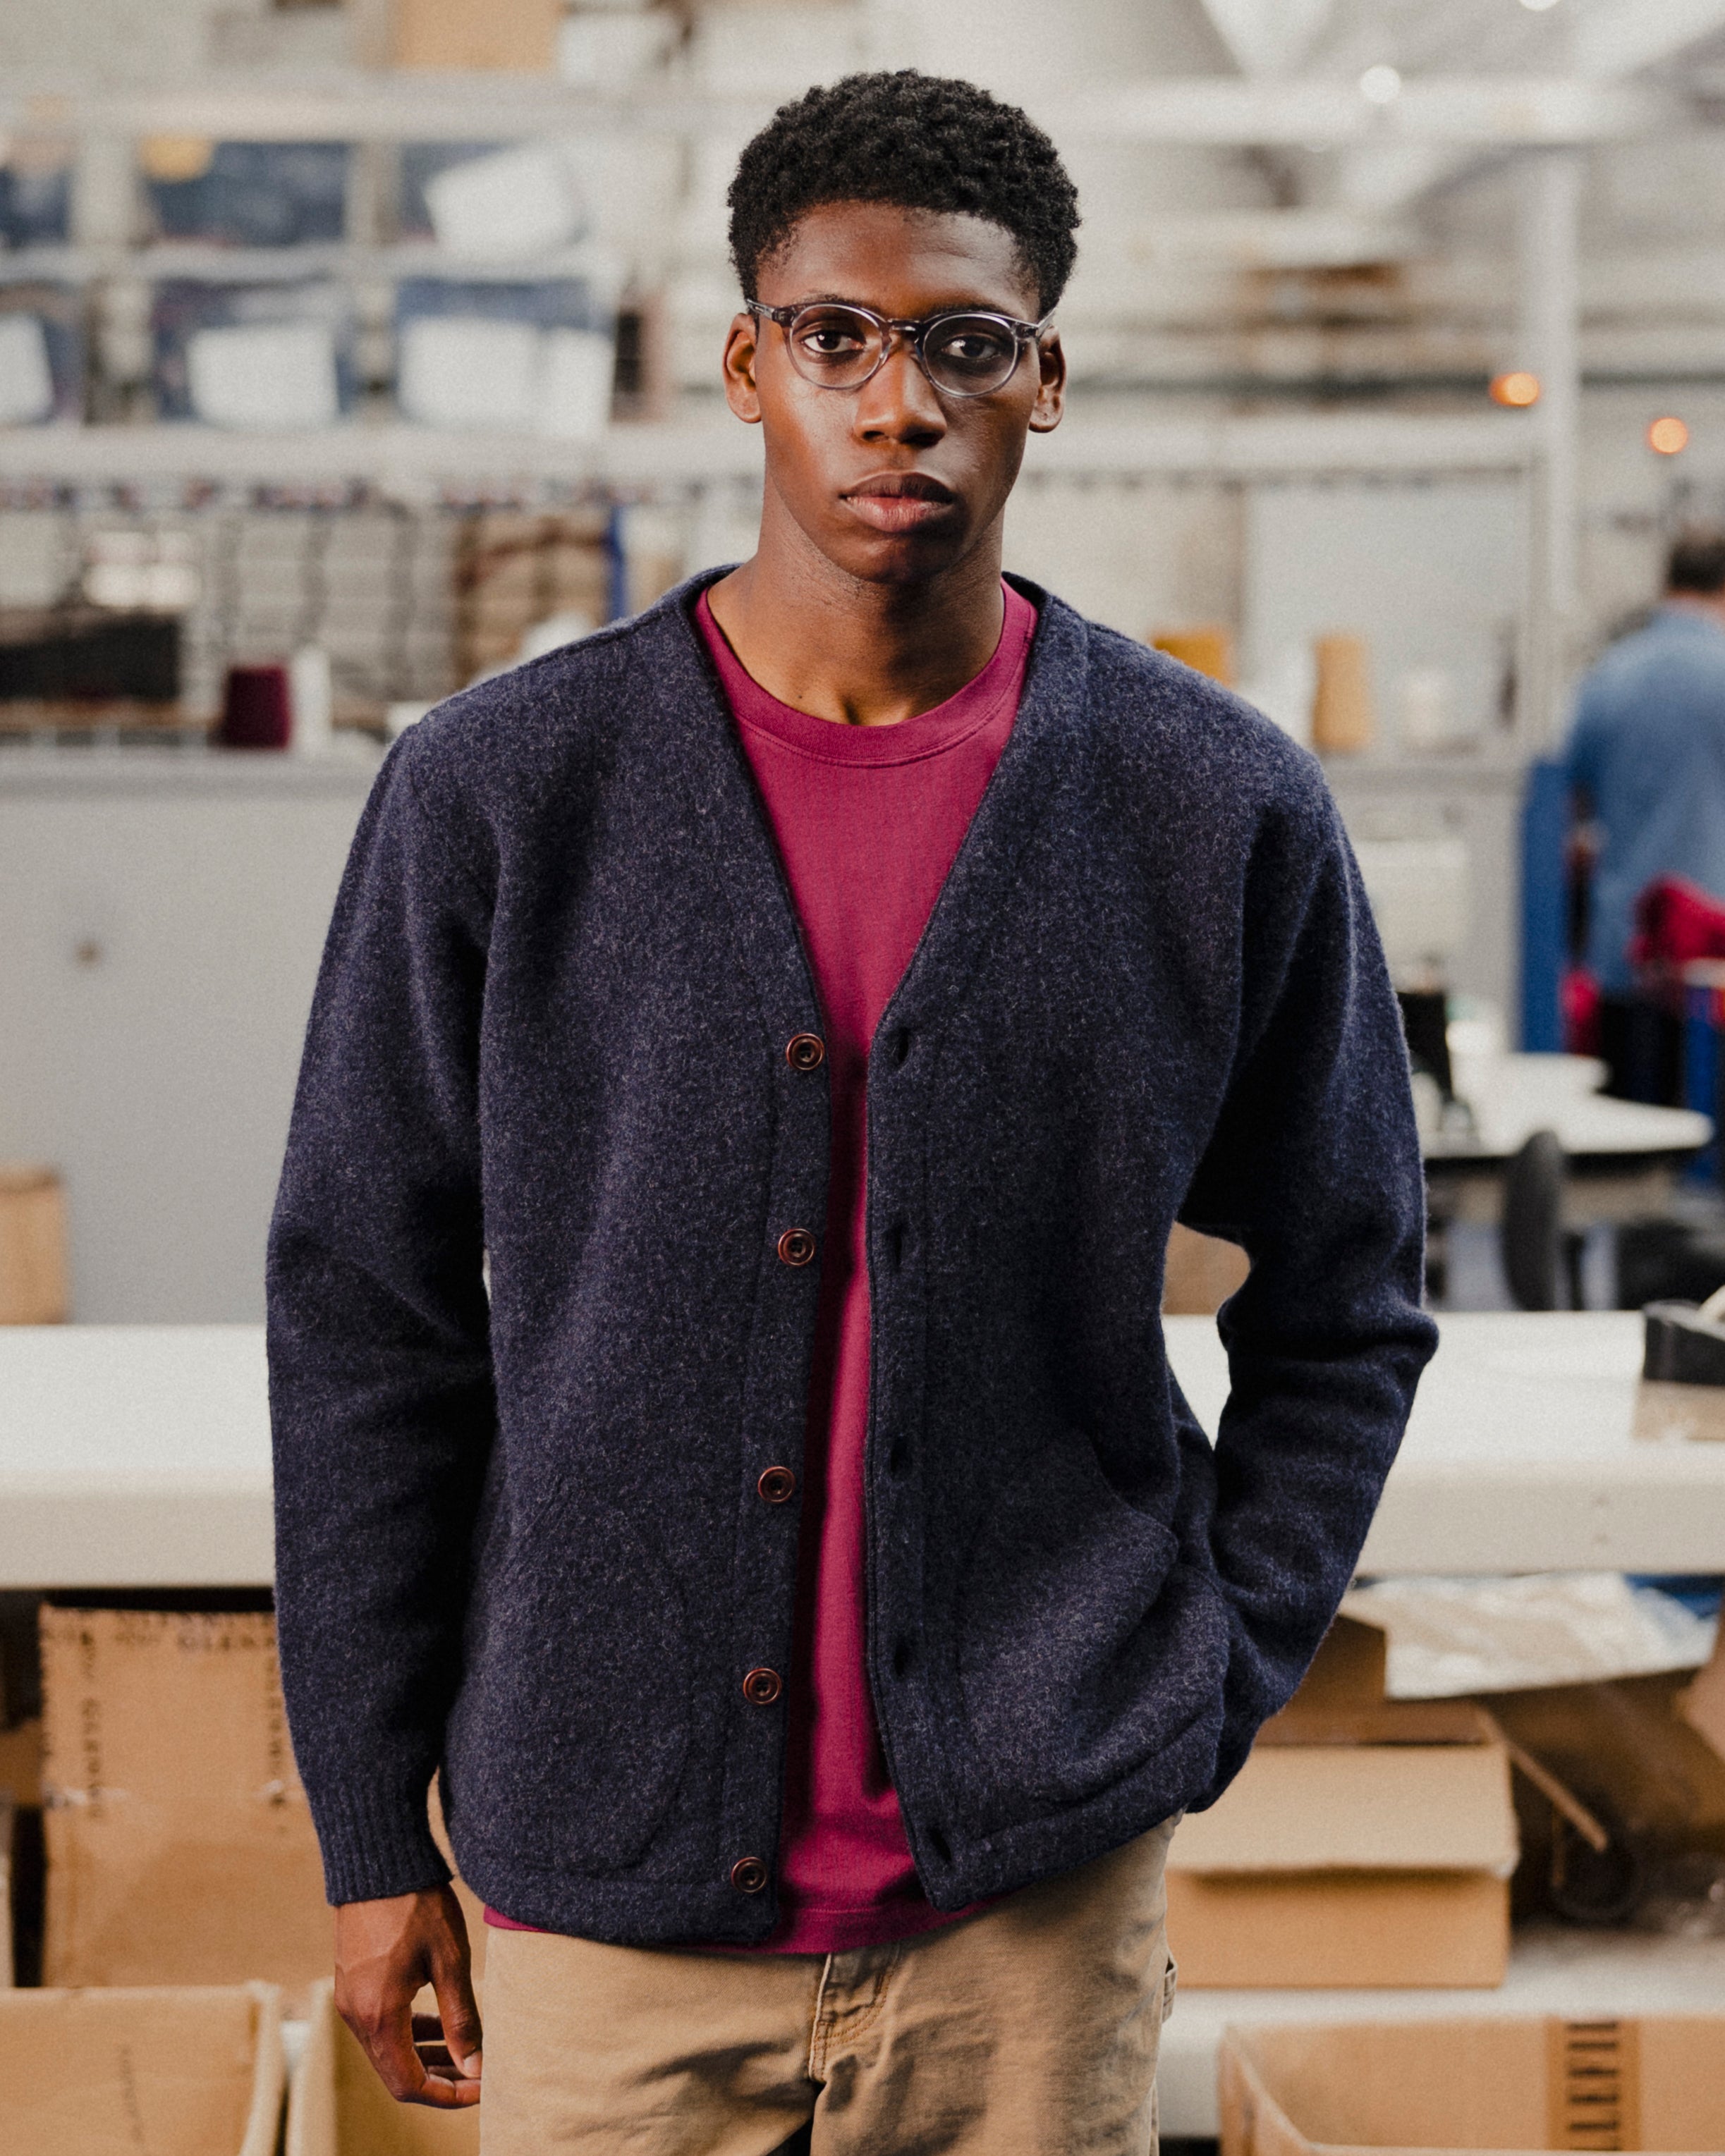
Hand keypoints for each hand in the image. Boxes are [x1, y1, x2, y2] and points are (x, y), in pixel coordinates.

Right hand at [335, 1886, 482, 2107]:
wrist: (378, 1861)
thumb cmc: (416, 1904)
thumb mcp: (450, 1960)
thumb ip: (462, 2018)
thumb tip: (476, 2067)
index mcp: (380, 2016)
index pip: (409, 2085)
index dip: (447, 2096)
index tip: (481, 2089)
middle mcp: (356, 2016)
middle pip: (395, 2073)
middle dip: (438, 2080)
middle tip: (477, 2074)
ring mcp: (349, 2000)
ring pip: (387, 2050)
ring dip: (423, 2056)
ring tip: (464, 2051)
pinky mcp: (352, 1984)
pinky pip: (379, 2025)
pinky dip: (408, 2033)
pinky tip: (437, 2021)